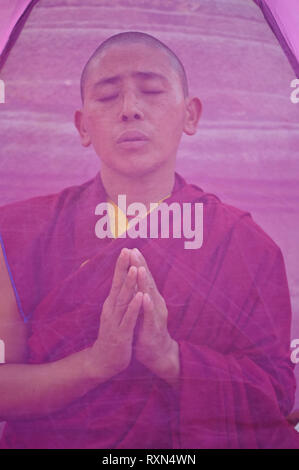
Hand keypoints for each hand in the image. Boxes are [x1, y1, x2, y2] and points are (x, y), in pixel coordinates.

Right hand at [89, 248, 141, 380]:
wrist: (103, 361)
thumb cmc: (113, 334)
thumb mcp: (115, 313)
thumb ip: (118, 298)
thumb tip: (122, 281)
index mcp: (112, 304)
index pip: (116, 281)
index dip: (121, 265)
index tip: (126, 249)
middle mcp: (111, 309)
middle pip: (118, 285)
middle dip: (123, 268)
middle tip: (126, 250)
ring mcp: (115, 321)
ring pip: (123, 300)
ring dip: (129, 284)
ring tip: (134, 269)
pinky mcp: (121, 334)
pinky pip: (129, 318)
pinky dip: (134, 307)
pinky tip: (139, 297)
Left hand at [130, 248, 179, 383]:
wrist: (157, 353)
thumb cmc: (146, 329)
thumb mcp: (140, 308)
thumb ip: (138, 294)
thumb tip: (131, 277)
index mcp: (150, 297)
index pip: (143, 277)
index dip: (137, 263)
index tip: (130, 249)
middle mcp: (155, 302)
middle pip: (147, 281)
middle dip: (140, 265)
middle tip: (134, 251)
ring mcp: (156, 314)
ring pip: (149, 294)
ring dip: (144, 281)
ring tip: (138, 268)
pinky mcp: (154, 327)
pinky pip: (150, 315)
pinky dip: (147, 305)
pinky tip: (145, 297)